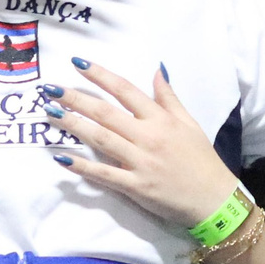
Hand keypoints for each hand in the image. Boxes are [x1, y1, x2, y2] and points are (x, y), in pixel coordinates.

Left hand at [41, 61, 243, 229]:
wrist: (214, 199)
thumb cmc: (201, 160)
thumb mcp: (190, 123)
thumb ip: (169, 97)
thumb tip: (156, 69)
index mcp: (161, 119)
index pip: (125, 90)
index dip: (100, 75)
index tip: (77, 64)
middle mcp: (148, 136)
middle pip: (106, 112)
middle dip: (76, 99)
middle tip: (50, 89)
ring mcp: (140, 162)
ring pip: (101, 138)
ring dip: (73, 125)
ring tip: (50, 113)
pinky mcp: (135, 187)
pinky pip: (104, 174)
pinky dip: (82, 166)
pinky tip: (62, 157)